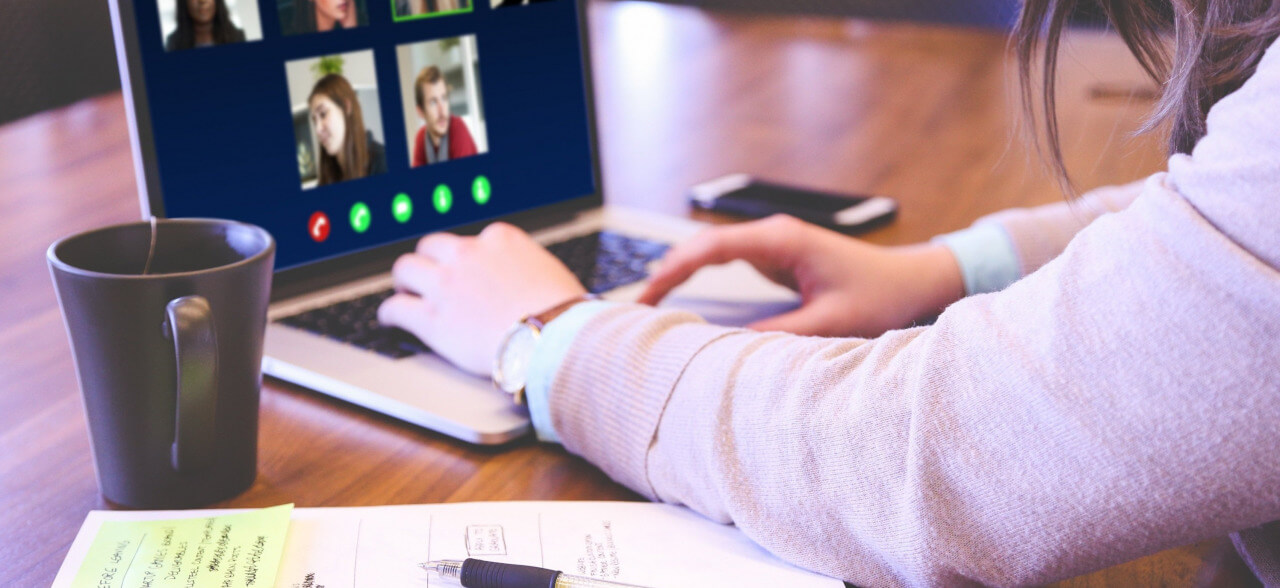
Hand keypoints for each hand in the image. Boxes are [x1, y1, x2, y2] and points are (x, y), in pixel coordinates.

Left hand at [377, 223, 586, 376]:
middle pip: (432, 246)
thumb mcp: (550, 272)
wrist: (553, 338)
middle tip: (428, 276)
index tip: (465, 269)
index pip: (473, 240)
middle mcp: (468, 254)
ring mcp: (446, 285)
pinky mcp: (432, 319)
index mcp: (500, 239)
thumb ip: (528, 269)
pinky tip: (390, 319)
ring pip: (406, 269)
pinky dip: (390, 313)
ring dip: (404, 280)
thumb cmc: (563, 313)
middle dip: (429, 260)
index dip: (466, 258)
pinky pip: (396, 308)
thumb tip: (530, 281)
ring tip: (405, 291)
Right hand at [638, 215, 964, 337]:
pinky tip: (681, 298)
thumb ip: (779, 335)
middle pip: (702, 246)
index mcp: (782, 240)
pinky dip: (700, 279)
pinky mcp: (778, 258)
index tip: (647, 295)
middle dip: (666, 272)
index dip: (673, 270)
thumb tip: (728, 349)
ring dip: (680, 274)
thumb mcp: (830, 323)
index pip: (711, 248)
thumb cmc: (881, 295)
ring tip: (648, 306)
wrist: (914, 281)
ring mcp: (774, 245)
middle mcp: (773, 236)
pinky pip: (727, 263)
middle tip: (635, 307)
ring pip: (711, 253)